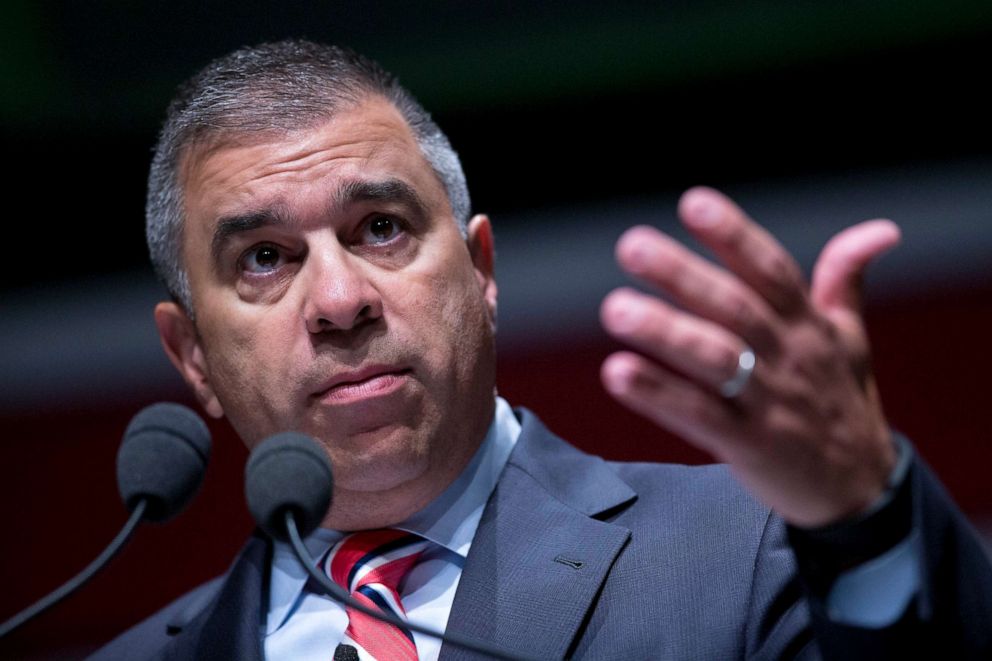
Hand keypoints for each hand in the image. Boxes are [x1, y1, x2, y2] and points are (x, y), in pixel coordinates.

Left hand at [599, 186, 900, 526]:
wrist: (861, 491)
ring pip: (716, 360)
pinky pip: (700, 417)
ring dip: (665, 333)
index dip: (735, 235)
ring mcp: (769, 402)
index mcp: (808, 325)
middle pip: (734, 308)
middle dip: (683, 275)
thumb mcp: (852, 338)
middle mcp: (789, 357)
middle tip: (632, 246)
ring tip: (616, 309)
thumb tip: (879, 230)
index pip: (772, 270)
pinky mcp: (749, 446)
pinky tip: (617, 373)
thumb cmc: (844, 403)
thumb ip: (845, 280)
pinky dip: (659, 395)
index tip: (694, 203)